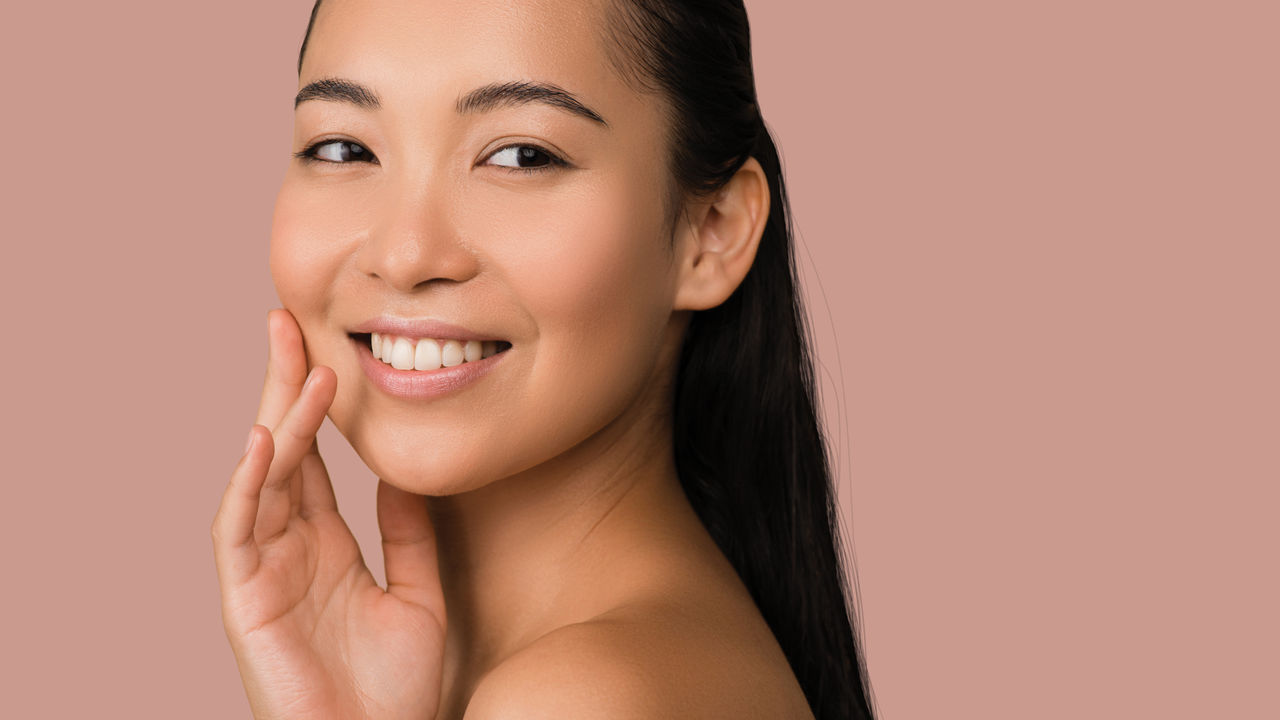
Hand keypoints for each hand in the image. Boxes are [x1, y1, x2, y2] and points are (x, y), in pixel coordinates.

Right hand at [211, 309, 445, 719]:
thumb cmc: (394, 689)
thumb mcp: (418, 595)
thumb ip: (409, 535)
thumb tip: (403, 474)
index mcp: (326, 543)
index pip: (314, 456)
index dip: (315, 402)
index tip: (323, 346)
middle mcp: (289, 546)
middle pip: (282, 449)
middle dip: (282, 385)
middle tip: (284, 321)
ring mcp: (263, 569)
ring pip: (263, 477)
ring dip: (281, 421)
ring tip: (303, 369)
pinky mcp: (245, 598)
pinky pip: (240, 530)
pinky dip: (249, 483)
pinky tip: (266, 440)